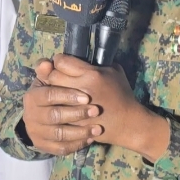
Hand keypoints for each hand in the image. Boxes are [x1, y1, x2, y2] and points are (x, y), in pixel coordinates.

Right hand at [22, 58, 100, 155]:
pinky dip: (77, 144)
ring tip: (98, 128)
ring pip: (59, 134)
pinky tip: (90, 138)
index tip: (87, 97)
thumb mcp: (52, 80)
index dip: (68, 95)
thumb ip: (52, 71)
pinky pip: (61, 148)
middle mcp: (30, 115)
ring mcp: (36, 132)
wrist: (45, 118)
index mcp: (32, 96)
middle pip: (54, 115)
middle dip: (77, 113)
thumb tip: (47, 63)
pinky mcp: (43, 146)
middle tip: (96, 111)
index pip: (49, 95)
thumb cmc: (55, 94)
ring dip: (80, 131)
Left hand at [45, 54, 168, 159]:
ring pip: (51, 94)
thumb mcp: (114, 71)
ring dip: (52, 91)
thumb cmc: (122, 94)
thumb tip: (80, 57)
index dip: (59, 61)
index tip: (61, 64)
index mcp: (92, 74)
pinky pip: (56, 109)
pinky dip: (55, 105)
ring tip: (57, 90)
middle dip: (52, 75)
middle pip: (52, 76)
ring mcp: (76, 107)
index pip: (62, 61)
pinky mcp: (73, 121)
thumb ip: (97, 62)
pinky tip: (60, 104)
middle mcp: (82, 89)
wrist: (127, 122)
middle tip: (56, 76)